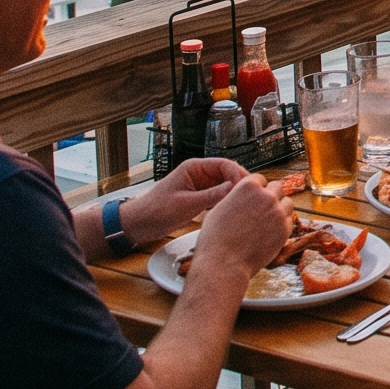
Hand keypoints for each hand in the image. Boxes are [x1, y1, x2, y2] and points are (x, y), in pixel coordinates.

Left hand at [121, 156, 251, 243]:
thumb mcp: (186, 204)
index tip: (247, 188)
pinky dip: (225, 202)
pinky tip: (232, 212)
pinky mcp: (198, 198)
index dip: (238, 174)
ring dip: (233, 194)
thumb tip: (235, 189)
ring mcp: (199, 186)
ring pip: (224, 186)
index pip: (224, 164)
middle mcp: (199, 173)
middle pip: (227, 174)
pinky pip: (217, 196)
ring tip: (245, 206)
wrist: (137, 224)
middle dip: (239, 184)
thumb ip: (211, 196)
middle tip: (251, 198)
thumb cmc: (156, 211)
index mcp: (194, 167)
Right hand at [188, 173, 292, 280]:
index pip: (260, 179)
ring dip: (280, 209)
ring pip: (287, 203)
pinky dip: (282, 225)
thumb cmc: (215, 238)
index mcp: (248, 186)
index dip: (257, 189)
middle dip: (271, 196)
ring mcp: (278, 212)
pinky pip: (289, 221)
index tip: (254, 198)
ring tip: (267, 222)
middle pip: (278, 188)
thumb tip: (243, 196)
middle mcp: (266, 196)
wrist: (223, 264)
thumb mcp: (219, 208)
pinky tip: (269, 233)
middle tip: (262, 209)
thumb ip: (236, 197)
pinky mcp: (285, 229)